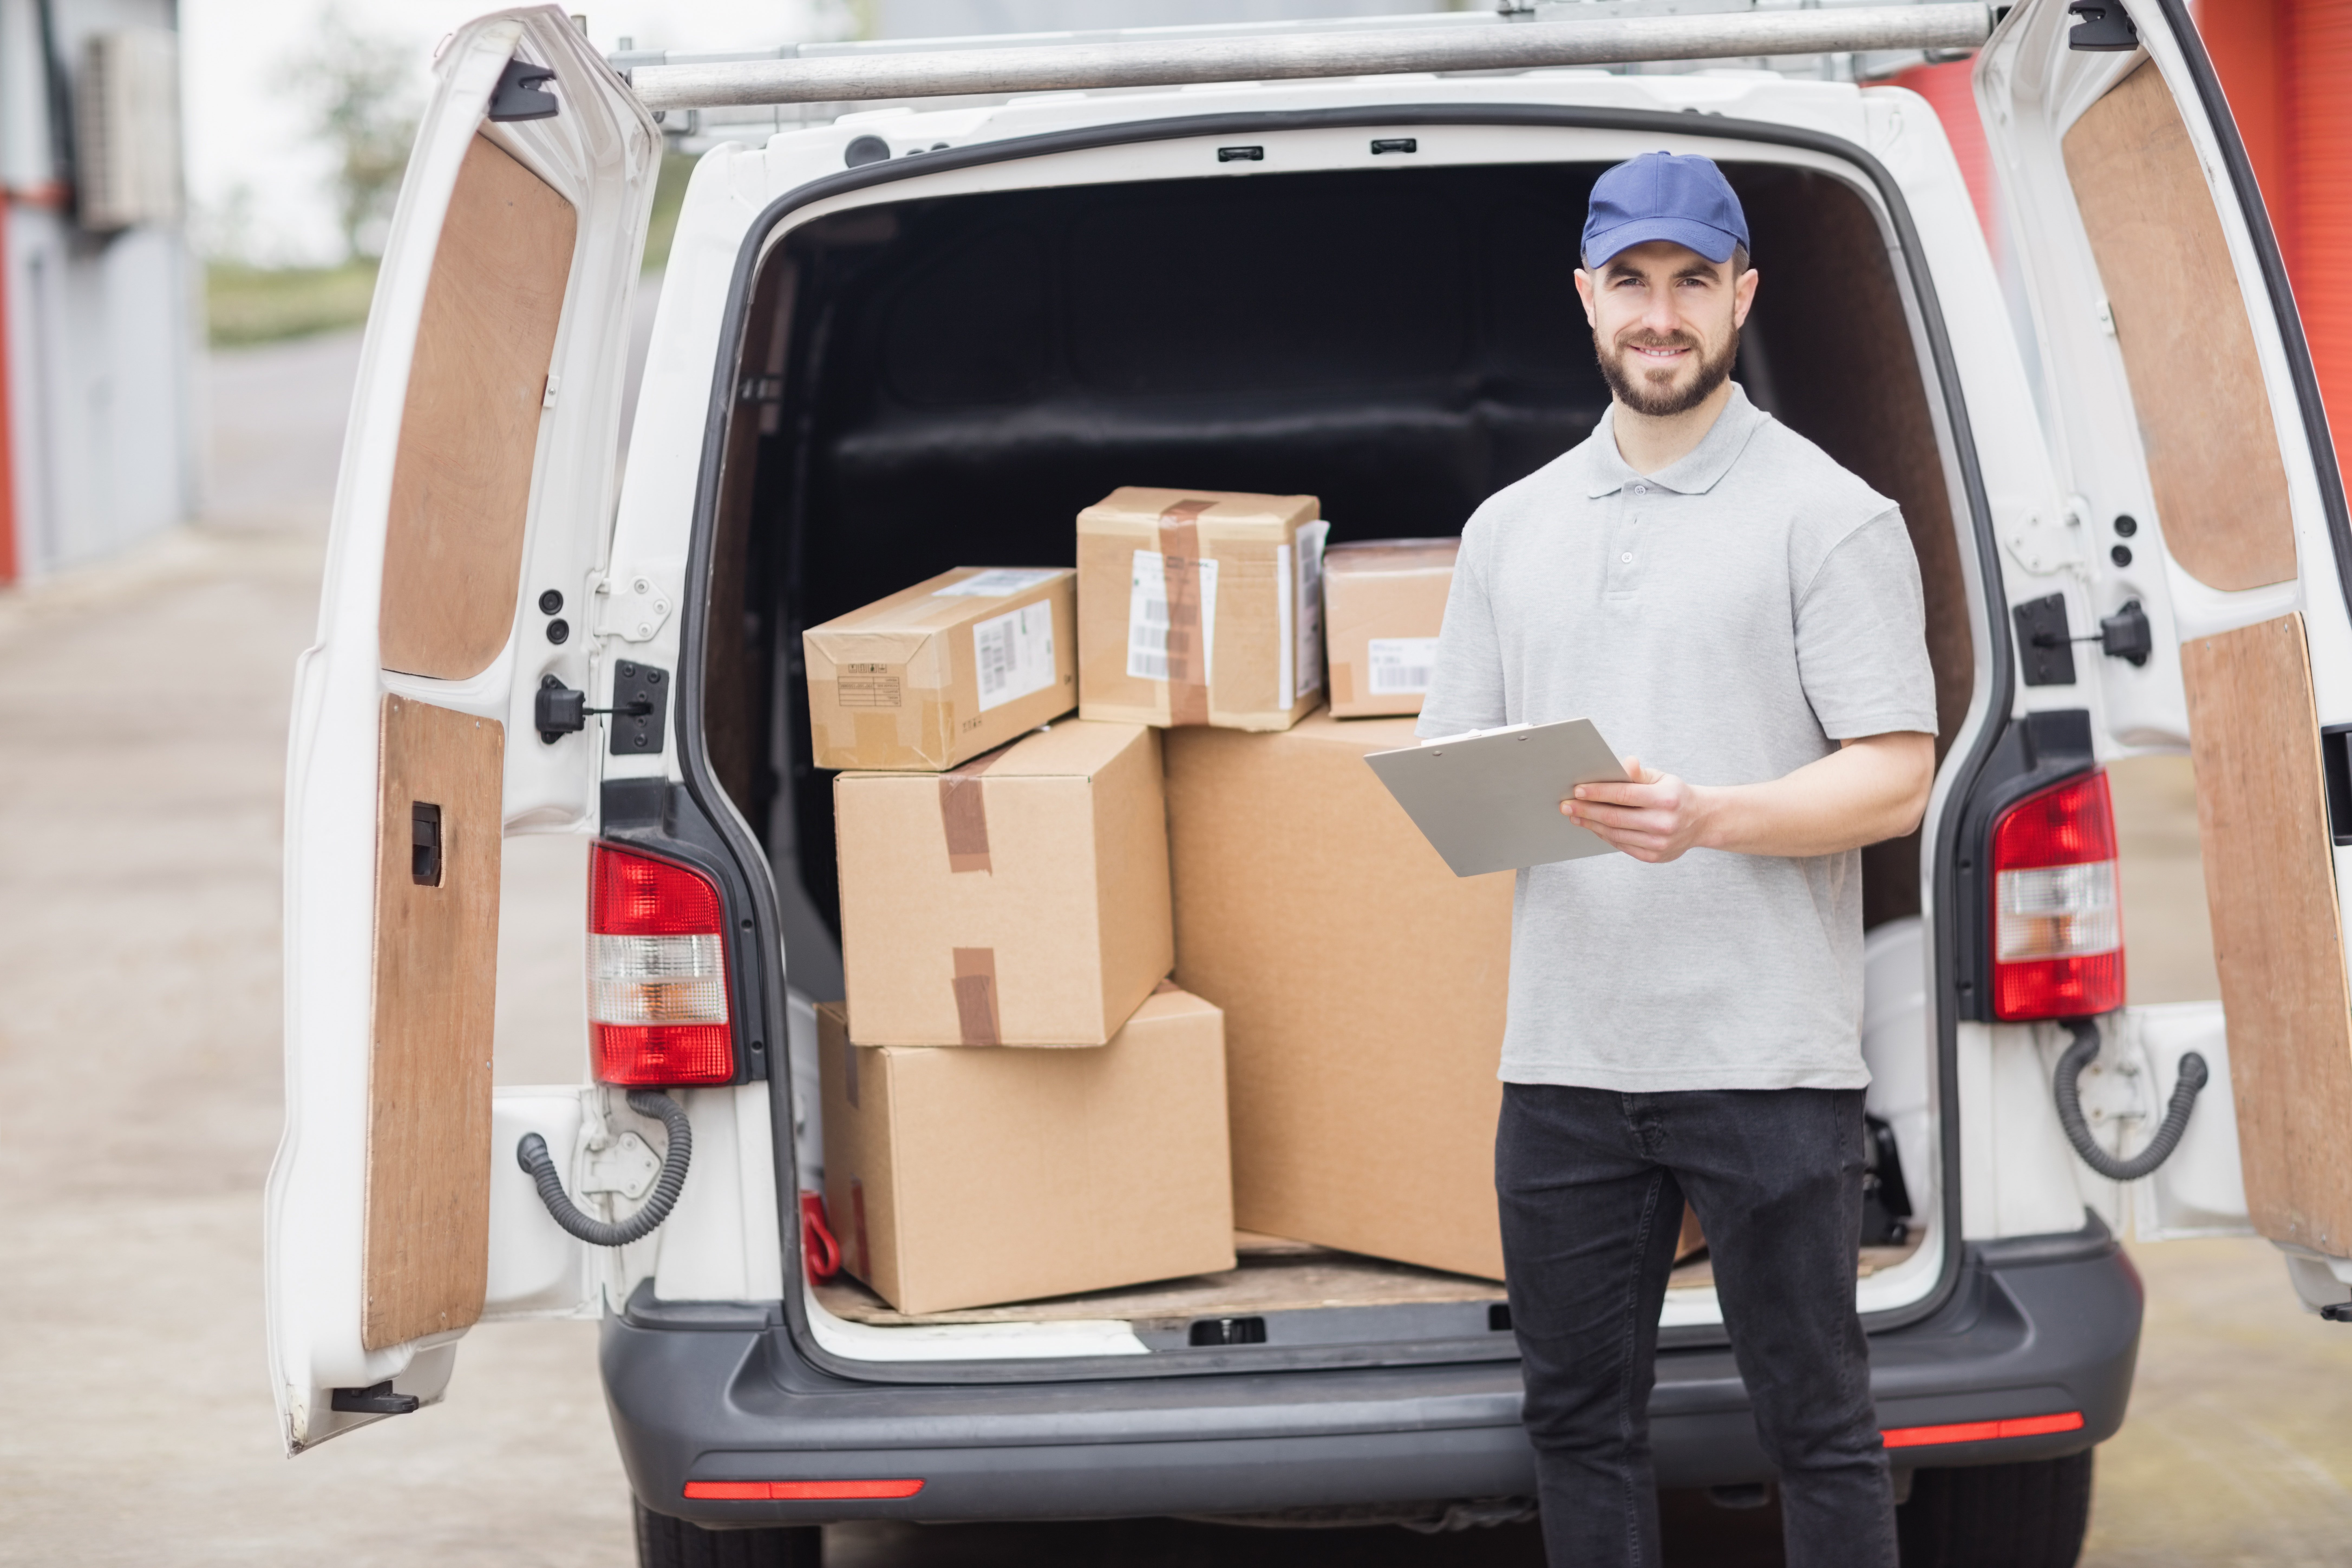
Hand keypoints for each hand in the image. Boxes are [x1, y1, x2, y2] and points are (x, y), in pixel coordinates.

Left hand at [1560, 757, 1715, 863]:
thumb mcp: (1661, 778)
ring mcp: (1659, 843)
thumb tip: (1623, 763)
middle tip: (1566, 806)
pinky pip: (1622, 846)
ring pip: (1615, 834)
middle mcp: (1664, 823)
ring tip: (1575, 817)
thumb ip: (1638, 773)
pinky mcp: (1654, 856)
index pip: (1624, 795)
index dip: (1598, 792)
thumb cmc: (1674, 794)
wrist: (1700, 820)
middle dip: (1586, 811)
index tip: (1577, 790)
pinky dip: (1604, 836)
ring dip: (1591, 825)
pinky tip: (1593, 827)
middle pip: (1615, 817)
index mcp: (1666, 799)